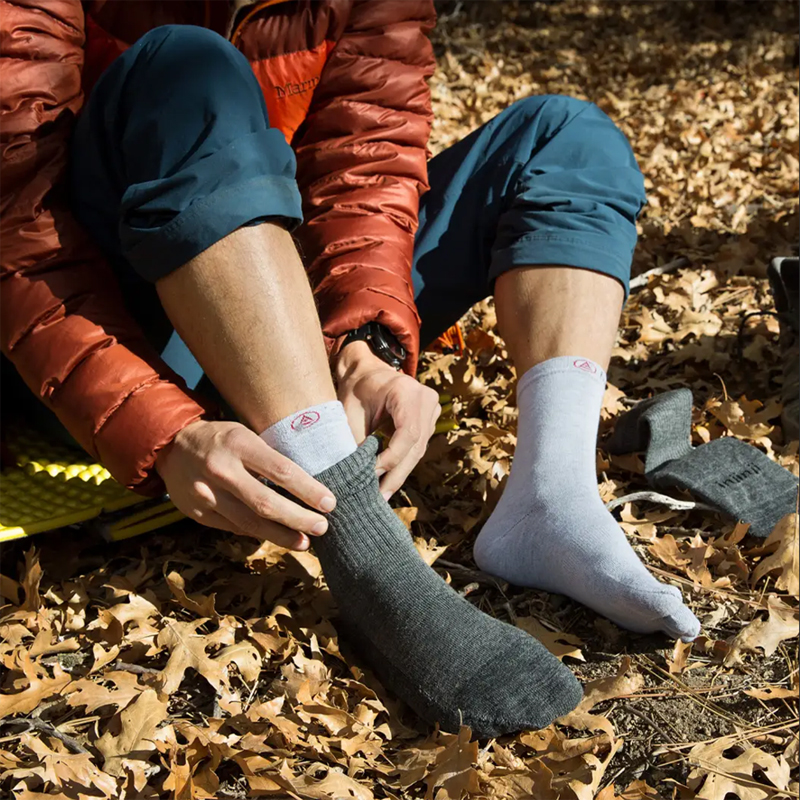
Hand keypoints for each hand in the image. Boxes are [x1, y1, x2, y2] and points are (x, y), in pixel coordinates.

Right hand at [155, 420, 335, 549]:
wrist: (171, 445)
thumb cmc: (221, 438)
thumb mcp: (245, 433)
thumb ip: (269, 457)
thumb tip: (309, 483)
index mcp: (238, 443)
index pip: (281, 471)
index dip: (308, 490)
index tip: (329, 503)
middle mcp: (221, 470)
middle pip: (266, 503)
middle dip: (298, 518)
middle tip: (322, 527)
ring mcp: (206, 494)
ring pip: (249, 523)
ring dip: (281, 535)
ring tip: (304, 542)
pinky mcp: (198, 513)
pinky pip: (234, 528)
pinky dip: (258, 533)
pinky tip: (276, 536)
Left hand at [335, 341, 440, 499]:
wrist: (366, 371)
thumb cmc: (356, 388)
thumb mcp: (350, 411)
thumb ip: (356, 440)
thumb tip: (356, 474)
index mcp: (408, 392)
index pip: (407, 434)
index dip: (391, 458)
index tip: (371, 474)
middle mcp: (427, 401)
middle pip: (415, 447)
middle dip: (396, 475)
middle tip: (379, 499)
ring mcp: (431, 412)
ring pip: (417, 451)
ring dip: (399, 474)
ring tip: (382, 496)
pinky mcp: (428, 422)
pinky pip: (416, 448)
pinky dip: (401, 465)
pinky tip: (388, 483)